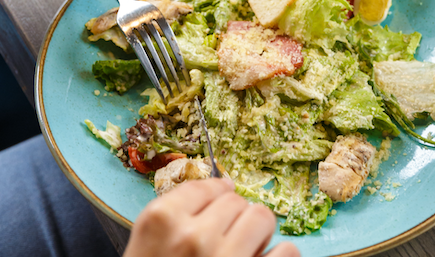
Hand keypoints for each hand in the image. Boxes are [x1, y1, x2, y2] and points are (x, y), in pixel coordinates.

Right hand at [123, 178, 299, 256]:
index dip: (214, 200)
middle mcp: (193, 236)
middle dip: (234, 219)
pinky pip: (287, 250)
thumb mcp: (147, 247)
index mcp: (160, 222)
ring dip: (258, 234)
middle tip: (224, 243)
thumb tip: (224, 184)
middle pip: (235, 200)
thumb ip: (177, 215)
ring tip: (244, 253)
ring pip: (262, 216)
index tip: (214, 215)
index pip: (207, 186)